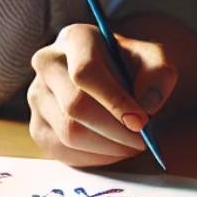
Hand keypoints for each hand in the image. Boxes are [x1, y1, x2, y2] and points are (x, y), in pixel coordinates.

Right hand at [28, 23, 177, 166]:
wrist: (115, 77)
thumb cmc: (133, 66)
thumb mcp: (155, 59)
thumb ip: (159, 74)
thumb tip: (147, 103)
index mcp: (74, 38)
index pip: (86, 72)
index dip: (114, 100)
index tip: (141, 122)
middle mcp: (47, 63)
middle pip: (75, 106)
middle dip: (114, 130)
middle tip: (142, 140)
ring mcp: (37, 95)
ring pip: (69, 133)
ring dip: (107, 147)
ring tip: (131, 144)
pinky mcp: (37, 125)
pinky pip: (63, 152)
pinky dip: (94, 157)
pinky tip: (113, 149)